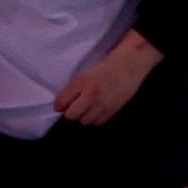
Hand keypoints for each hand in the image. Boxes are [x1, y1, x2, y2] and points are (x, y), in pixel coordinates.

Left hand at [50, 31, 165, 126]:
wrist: (129, 65)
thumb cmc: (107, 66)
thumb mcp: (86, 73)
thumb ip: (74, 88)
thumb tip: (63, 103)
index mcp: (81, 82)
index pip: (61, 102)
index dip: (58, 106)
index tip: (59, 106)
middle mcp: (90, 94)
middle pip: (71, 115)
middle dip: (69, 113)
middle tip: (72, 108)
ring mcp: (102, 104)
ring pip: (84, 121)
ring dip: (82, 116)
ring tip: (86, 109)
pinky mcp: (112, 110)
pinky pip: (97, 122)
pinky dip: (94, 119)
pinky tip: (96, 111)